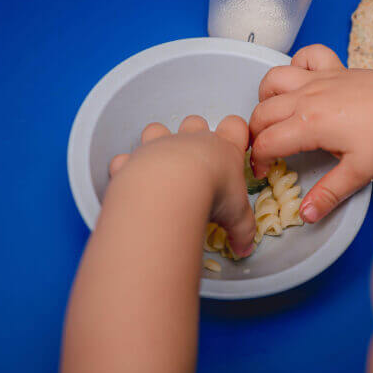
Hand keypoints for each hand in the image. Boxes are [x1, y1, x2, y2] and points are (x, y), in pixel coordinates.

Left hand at [108, 114, 255, 256]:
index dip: (236, 133)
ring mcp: (161, 145)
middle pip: (195, 122)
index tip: (235, 149)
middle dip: (195, 135)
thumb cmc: (212, 193)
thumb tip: (245, 250)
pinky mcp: (135, 159)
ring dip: (157, 142)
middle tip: (199, 163)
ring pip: (157, 129)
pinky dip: (127, 168)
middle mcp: (191, 141)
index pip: (236, 126)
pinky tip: (132, 182)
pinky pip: (127, 158)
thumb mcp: (238, 218)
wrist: (170, 188)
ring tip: (162, 167)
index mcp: (223, 149)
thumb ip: (243, 232)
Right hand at [250, 44, 372, 222]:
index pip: (266, 142)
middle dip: (255, 134)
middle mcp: (308, 96)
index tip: (263, 172)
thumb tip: (305, 215)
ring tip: (275, 117)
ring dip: (266, 98)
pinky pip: (306, 56)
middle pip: (262, 112)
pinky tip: (302, 84)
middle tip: (265, 151)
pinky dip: (296, 65)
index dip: (257, 160)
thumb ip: (328, 193)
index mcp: (310, 123)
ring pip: (274, 78)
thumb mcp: (359, 172)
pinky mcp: (336, 68)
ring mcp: (321, 78)